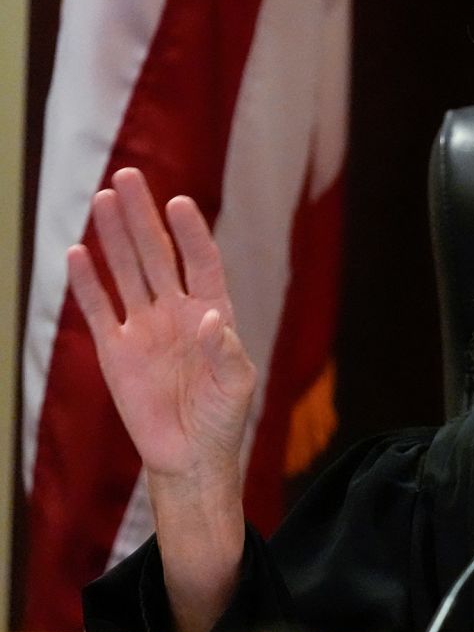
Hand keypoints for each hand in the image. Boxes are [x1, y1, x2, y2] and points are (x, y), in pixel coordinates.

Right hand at [67, 168, 254, 488]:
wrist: (190, 455)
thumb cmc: (223, 417)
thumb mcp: (237, 386)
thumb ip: (226, 353)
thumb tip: (210, 320)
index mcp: (212, 311)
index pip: (200, 261)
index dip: (190, 233)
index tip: (179, 203)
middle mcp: (176, 311)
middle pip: (157, 254)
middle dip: (143, 217)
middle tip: (128, 176)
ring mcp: (144, 327)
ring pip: (126, 272)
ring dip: (114, 237)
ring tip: (103, 198)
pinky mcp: (115, 351)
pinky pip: (99, 310)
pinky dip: (87, 284)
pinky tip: (77, 253)